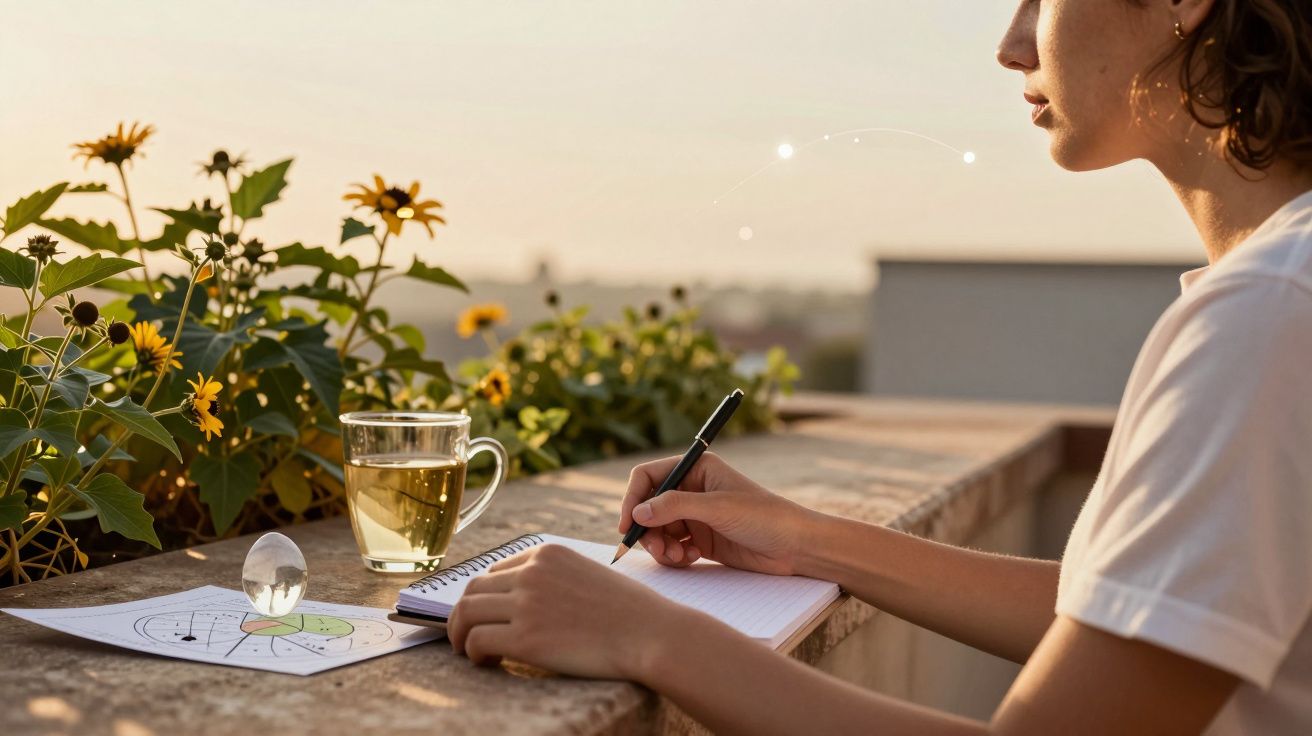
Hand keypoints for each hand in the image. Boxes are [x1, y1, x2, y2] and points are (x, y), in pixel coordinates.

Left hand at [447, 543, 691, 679]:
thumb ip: (553, 578)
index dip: (483, 595)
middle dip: (462, 614)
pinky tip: (489, 662)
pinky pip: (477, 642)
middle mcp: (531, 573)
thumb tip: (520, 598)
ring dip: (460, 635)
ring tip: (469, 652)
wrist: (651, 634)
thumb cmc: (627, 611)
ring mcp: (527, 605)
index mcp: (546, 554)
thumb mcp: (586, 574)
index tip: (483, 614)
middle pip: (473, 590)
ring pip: (467, 614)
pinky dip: (473, 654)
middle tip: (464, 635)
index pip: (494, 570)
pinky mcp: (526, 638)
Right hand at [620, 452, 816, 575]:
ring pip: (658, 530)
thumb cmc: (764, 516)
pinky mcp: (701, 540)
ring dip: (661, 546)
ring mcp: (696, 516)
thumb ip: (675, 507)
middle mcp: (692, 489)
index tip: (628, 524)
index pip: (649, 476)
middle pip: (649, 507)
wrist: (795, 547)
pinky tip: (690, 558)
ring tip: (678, 556)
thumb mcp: (717, 508)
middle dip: (648, 529)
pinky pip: (672, 547)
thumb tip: (637, 513)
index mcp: (696, 468)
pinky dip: (674, 555)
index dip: (633, 498)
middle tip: (657, 549)